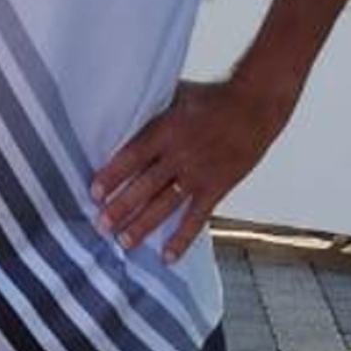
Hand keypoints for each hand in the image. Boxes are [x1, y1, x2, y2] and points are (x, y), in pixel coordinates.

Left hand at [90, 70, 303, 260]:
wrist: (255, 106)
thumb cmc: (213, 98)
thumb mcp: (176, 95)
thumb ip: (152, 111)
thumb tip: (121, 112)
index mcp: (166, 130)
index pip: (132, 156)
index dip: (112, 176)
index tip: (94, 192)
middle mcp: (180, 154)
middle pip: (144, 186)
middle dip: (120, 207)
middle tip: (101, 226)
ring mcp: (199, 174)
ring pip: (165, 205)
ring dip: (142, 225)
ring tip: (123, 242)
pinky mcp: (217, 188)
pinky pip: (196, 218)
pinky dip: (182, 238)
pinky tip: (167, 255)